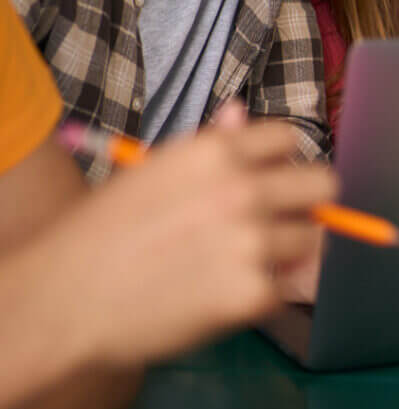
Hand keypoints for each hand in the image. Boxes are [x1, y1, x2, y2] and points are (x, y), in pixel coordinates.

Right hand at [38, 101, 336, 368]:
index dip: (281, 163)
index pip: (292, 140)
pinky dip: (262, 295)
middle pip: (323, 184)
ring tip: (239, 263)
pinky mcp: (253, 293)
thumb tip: (242, 111)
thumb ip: (211, 142)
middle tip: (277, 222)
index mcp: (219, 152)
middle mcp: (244, 189)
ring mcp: (252, 242)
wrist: (65, 296)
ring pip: (310, 239)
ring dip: (286, 252)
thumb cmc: (106, 230)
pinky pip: (284, 288)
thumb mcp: (156, 169)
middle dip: (304, 202)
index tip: (268, 181)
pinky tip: (222, 295)